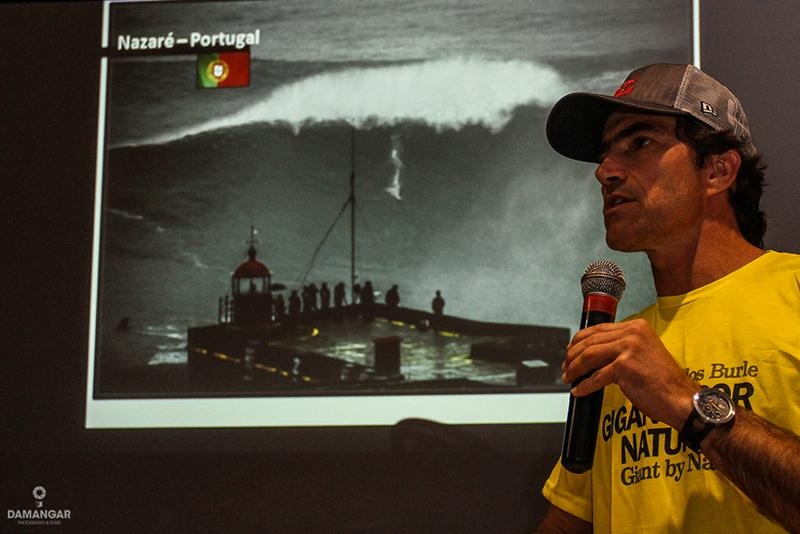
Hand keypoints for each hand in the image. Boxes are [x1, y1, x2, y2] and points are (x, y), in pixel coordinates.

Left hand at [562, 318, 696, 429]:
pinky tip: (579, 391)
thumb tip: (592, 353)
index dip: (579, 341)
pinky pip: (597, 376)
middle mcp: (633, 333)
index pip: (598, 329)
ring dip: (575, 369)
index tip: (570, 351)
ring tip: (569, 377)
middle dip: (573, 356)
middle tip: (566, 367)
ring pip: (589, 356)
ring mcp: (629, 348)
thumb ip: (620, 348)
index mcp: (636, 327)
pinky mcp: (626, 366)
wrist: (682, 399)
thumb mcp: (641, 354)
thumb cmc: (662, 382)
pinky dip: (585, 385)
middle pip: (590, 341)